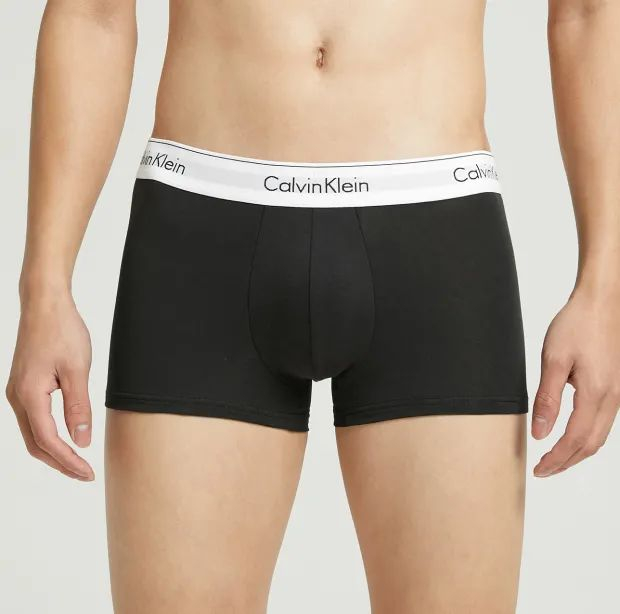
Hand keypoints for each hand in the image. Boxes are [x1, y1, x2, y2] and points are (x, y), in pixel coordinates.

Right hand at [6, 292, 94, 480]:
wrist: (45, 305)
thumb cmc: (62, 331)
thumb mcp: (78, 370)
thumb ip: (79, 407)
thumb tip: (82, 441)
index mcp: (29, 395)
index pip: (48, 441)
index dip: (68, 461)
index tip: (88, 473)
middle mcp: (17, 397)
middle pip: (36, 443)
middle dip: (60, 463)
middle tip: (85, 474)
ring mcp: (17, 391)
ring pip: (33, 433)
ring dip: (54, 451)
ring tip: (78, 462)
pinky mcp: (24, 385)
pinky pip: (34, 419)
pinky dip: (49, 435)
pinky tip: (65, 437)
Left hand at [532, 289, 619, 476]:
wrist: (601, 302)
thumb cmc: (576, 325)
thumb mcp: (553, 360)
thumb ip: (547, 399)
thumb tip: (541, 432)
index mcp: (596, 393)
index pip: (575, 439)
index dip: (556, 459)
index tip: (538, 469)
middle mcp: (613, 397)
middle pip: (591, 444)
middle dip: (567, 462)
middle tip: (543, 470)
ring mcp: (619, 393)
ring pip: (600, 435)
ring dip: (577, 452)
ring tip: (555, 458)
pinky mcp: (617, 386)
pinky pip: (605, 422)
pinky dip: (587, 436)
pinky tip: (572, 435)